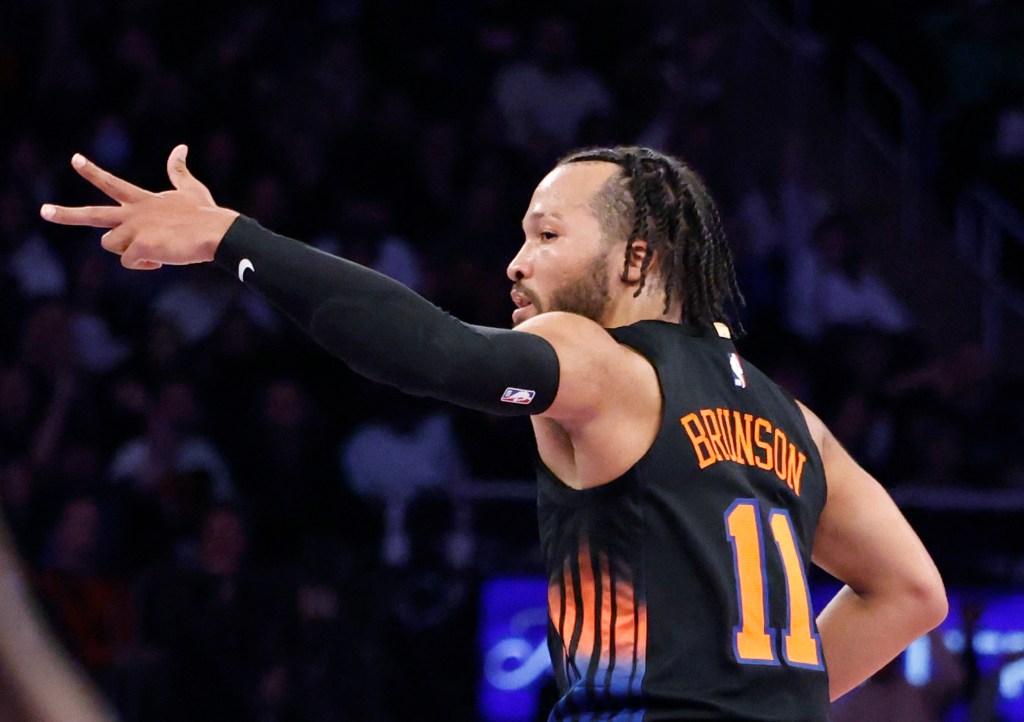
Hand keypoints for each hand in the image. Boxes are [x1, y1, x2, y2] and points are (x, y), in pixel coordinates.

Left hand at [40, 144, 239, 269]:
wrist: (217, 232)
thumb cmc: (206, 213)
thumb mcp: (190, 189)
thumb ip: (179, 171)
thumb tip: (181, 146)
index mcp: (143, 200)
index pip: (112, 183)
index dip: (92, 171)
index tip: (74, 159)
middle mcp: (133, 213)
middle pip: (92, 214)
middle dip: (65, 214)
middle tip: (43, 211)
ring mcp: (135, 229)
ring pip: (111, 245)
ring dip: (129, 251)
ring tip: (156, 249)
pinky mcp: (140, 246)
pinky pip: (130, 261)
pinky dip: (145, 263)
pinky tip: (163, 258)